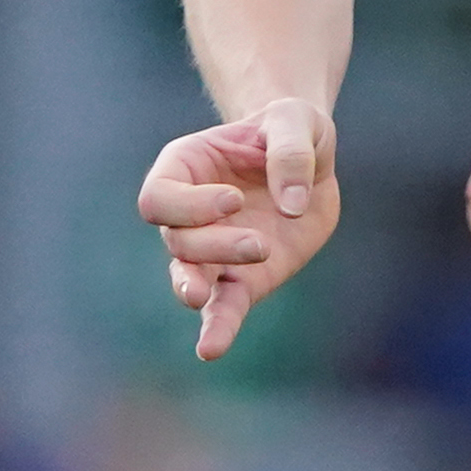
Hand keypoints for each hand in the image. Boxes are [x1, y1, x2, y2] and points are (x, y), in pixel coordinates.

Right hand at [138, 99, 340, 363]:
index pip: (160, 197)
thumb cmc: (291, 129)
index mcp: (185, 168)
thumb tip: (291, 204)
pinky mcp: (245, 277)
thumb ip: (291, 152)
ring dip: (201, 288)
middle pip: (176, 242)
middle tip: (258, 243)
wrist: (310, 157)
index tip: (235, 199)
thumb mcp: (297, 121)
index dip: (190, 206)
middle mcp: (189, 214)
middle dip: (212, 247)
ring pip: (189, 277)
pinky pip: (224, 308)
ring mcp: (214, 250)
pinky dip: (218, 328)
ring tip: (206, 299)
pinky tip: (210, 349)